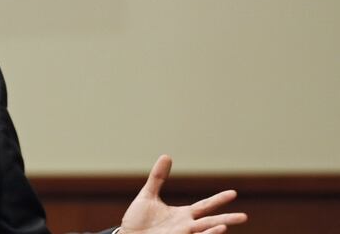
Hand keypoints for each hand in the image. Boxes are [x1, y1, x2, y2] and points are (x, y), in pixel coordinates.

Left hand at [119, 155, 246, 233]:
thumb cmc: (137, 220)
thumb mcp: (148, 195)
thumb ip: (158, 177)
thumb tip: (166, 156)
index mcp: (182, 215)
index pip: (205, 206)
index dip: (218, 200)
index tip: (233, 193)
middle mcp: (185, 226)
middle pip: (210, 221)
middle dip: (227, 219)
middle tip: (244, 217)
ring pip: (202, 233)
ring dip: (214, 230)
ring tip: (226, 225)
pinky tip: (211, 230)